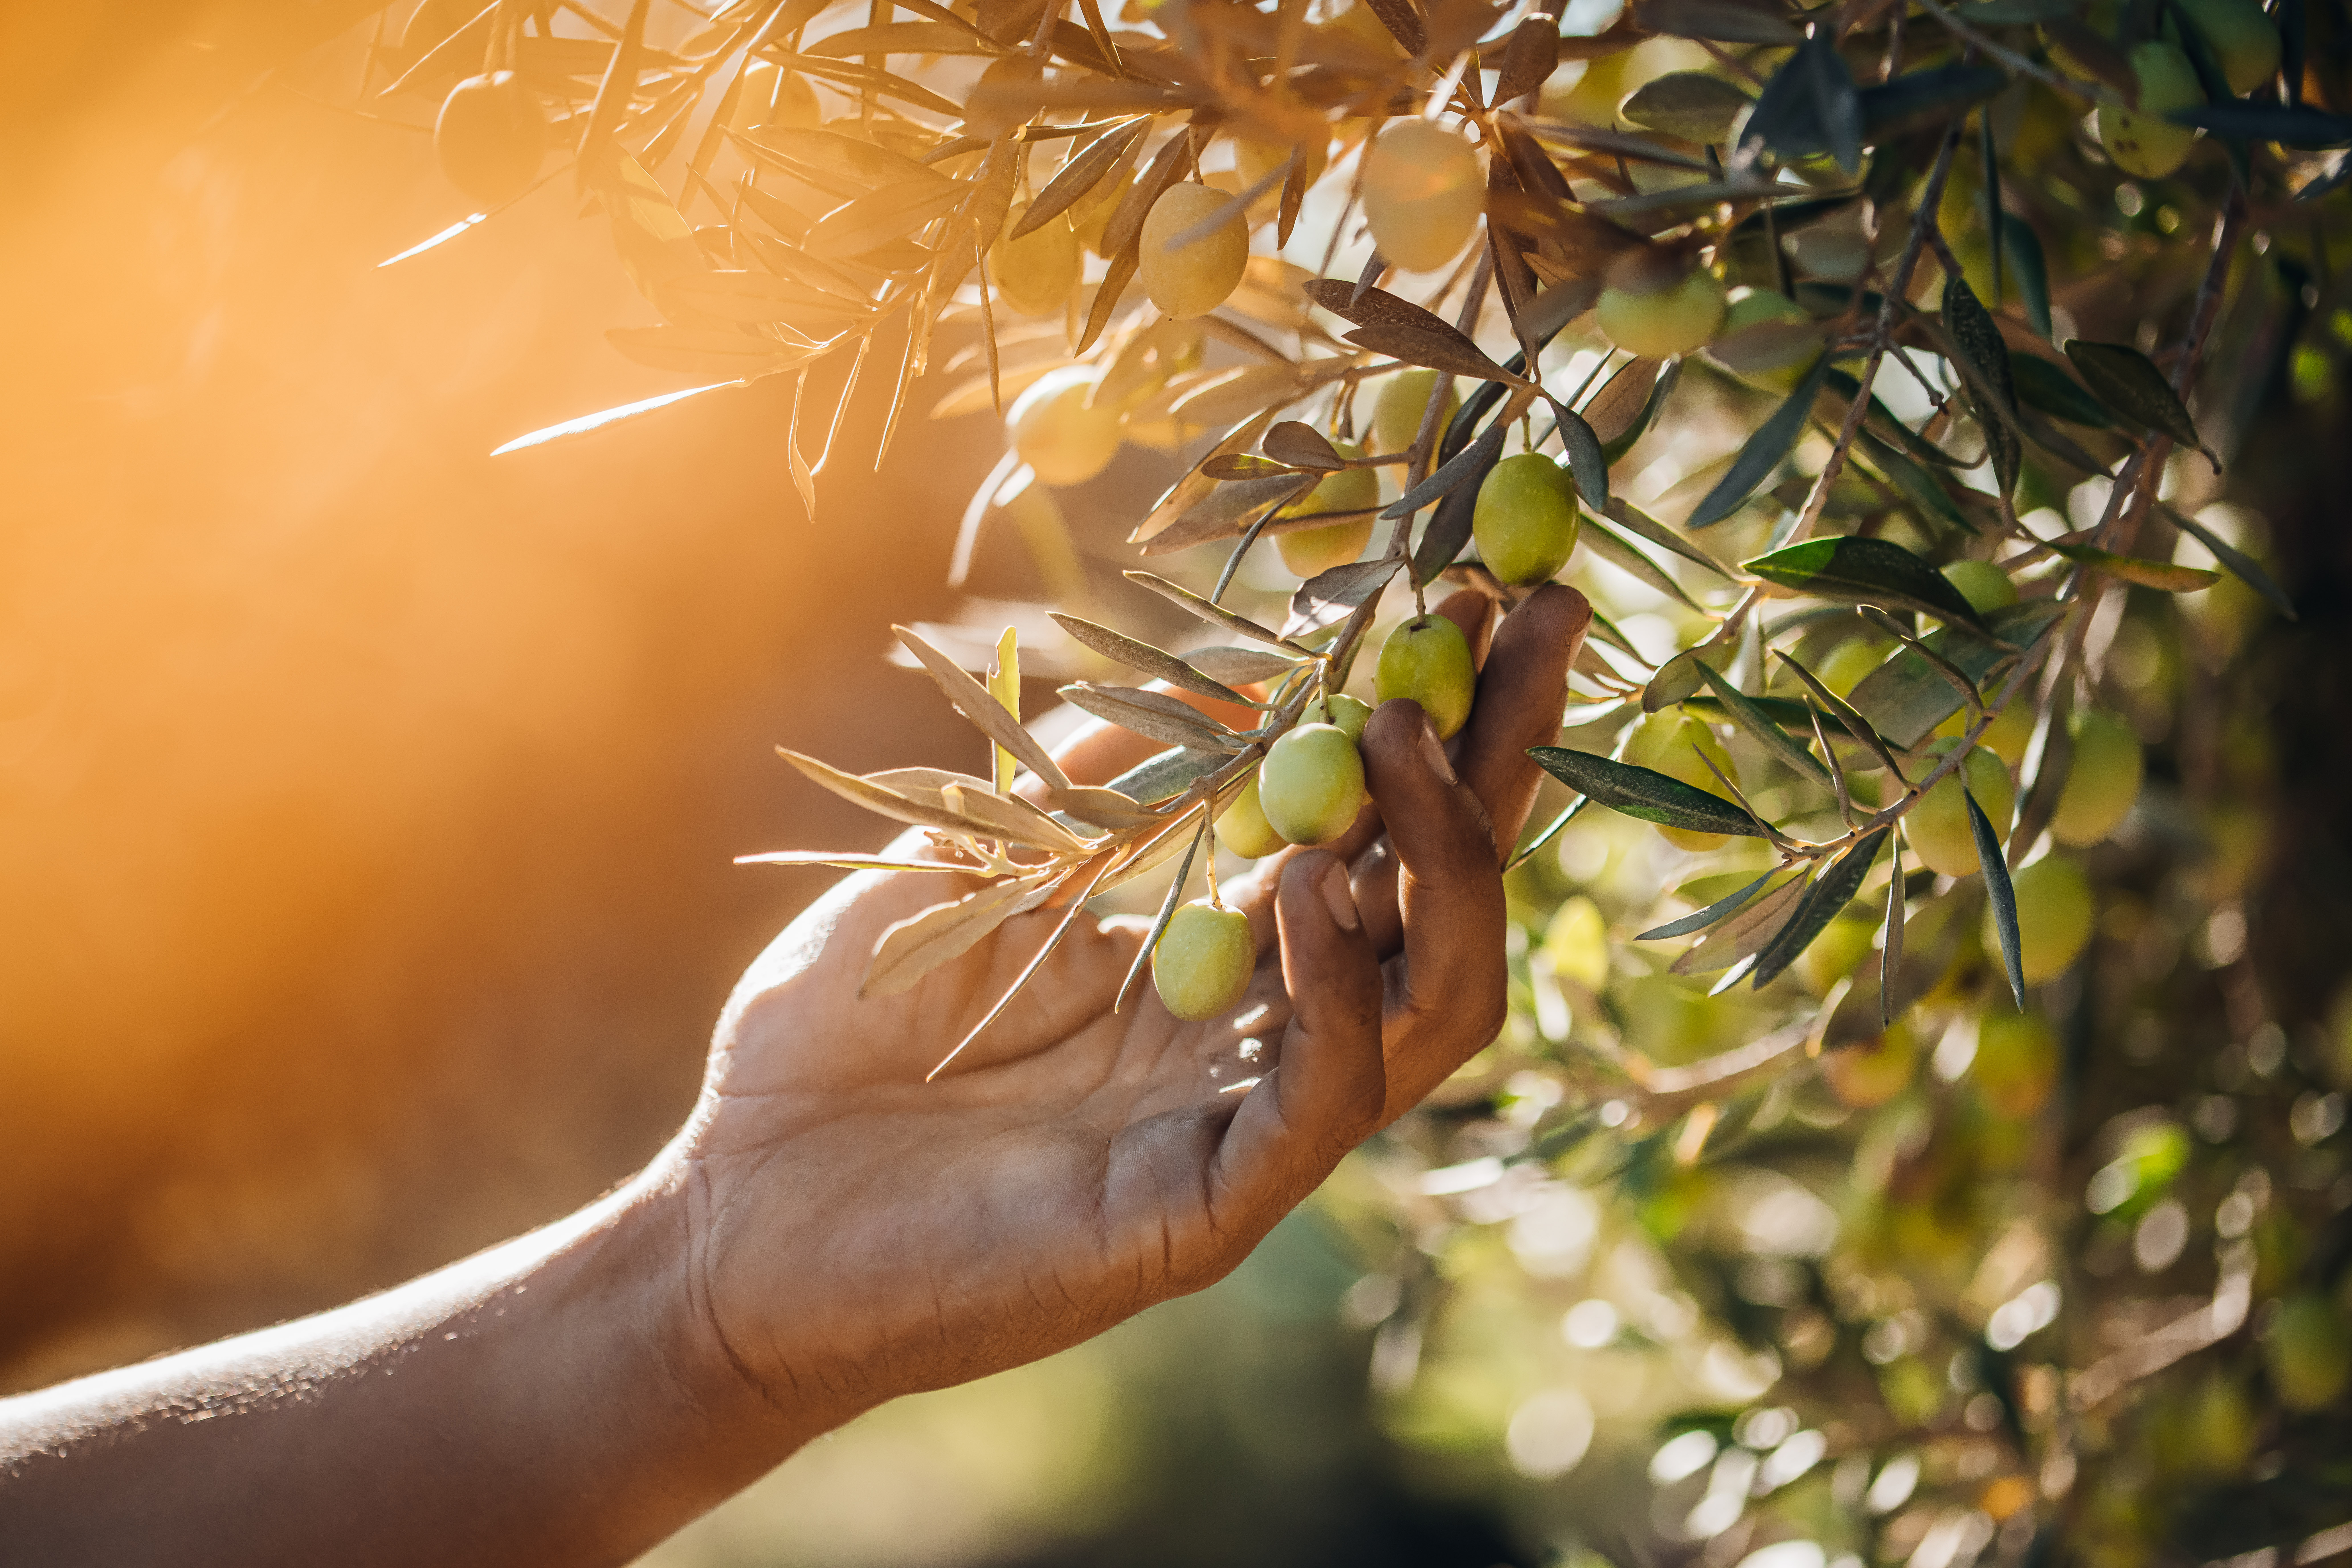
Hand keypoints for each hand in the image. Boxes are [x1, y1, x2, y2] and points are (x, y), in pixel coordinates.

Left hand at [673, 585, 1588, 1420]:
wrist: (733, 1214)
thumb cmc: (831, 1045)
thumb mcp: (960, 871)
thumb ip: (1091, 791)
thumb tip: (1224, 685)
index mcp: (1218, 964)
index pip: (1379, 834)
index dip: (1444, 718)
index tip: (1483, 587)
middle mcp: (1260, 1041)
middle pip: (1444, 904)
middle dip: (1501, 760)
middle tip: (1535, 616)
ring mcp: (1245, 1129)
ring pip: (1431, 1007)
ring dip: (1439, 862)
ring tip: (1401, 736)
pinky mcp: (1206, 1209)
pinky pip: (1321, 1097)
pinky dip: (1333, 989)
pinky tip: (1310, 885)